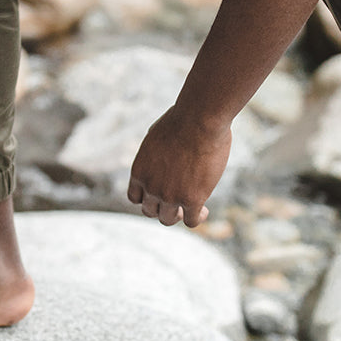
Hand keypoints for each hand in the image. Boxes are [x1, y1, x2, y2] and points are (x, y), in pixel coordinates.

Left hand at [127, 106, 230, 227]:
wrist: (199, 120)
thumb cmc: (182, 120)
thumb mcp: (156, 136)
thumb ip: (155, 153)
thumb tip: (161, 155)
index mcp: (139, 171)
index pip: (135, 197)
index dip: (148, 198)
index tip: (159, 195)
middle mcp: (151, 187)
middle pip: (150, 211)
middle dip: (162, 207)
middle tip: (178, 202)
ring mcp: (170, 195)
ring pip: (168, 219)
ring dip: (179, 215)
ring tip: (192, 208)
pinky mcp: (192, 199)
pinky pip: (191, 220)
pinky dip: (197, 217)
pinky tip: (204, 210)